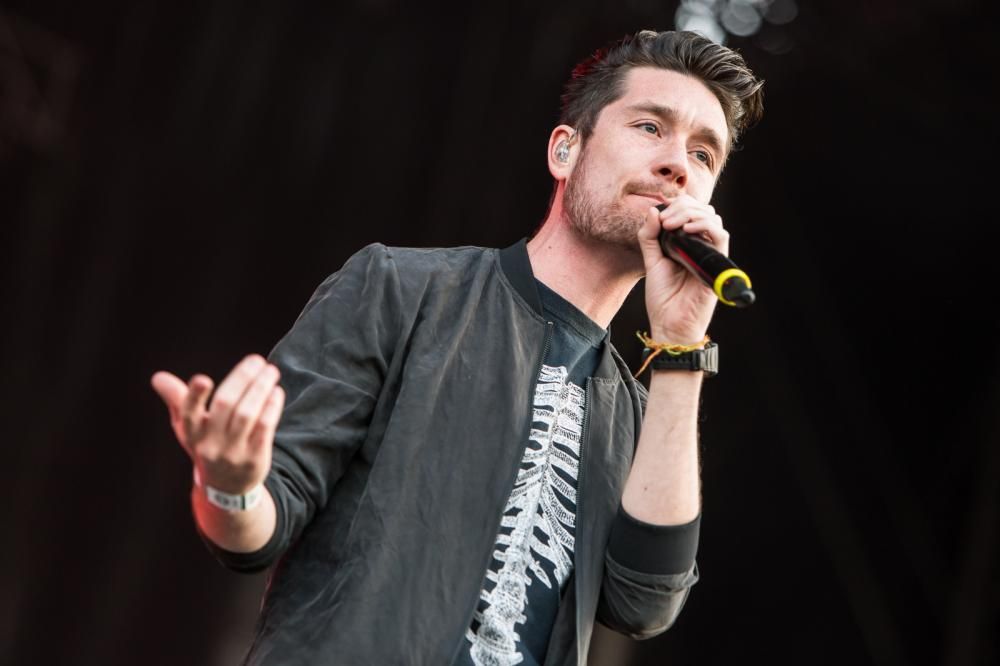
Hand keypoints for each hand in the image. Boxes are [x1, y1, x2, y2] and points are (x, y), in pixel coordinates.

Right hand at [151, 354, 284, 493]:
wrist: (227, 488)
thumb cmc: (207, 445)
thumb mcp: (188, 428)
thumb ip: (177, 399)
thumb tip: (157, 377)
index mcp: (191, 433)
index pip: (189, 414)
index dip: (194, 397)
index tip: (202, 379)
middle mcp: (210, 444)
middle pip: (226, 406)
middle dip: (242, 379)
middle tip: (257, 360)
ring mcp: (233, 453)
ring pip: (247, 415)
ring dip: (260, 389)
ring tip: (270, 372)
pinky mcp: (254, 459)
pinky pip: (264, 428)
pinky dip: (272, 407)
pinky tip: (276, 392)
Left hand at [636, 194, 729, 343]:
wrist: (669, 324)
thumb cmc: (663, 297)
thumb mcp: (651, 261)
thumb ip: (650, 236)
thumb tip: (653, 210)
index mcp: (687, 242)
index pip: (690, 210)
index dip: (676, 206)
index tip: (659, 216)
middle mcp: (701, 245)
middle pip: (702, 209)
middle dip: (682, 207)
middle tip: (664, 220)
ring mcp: (710, 253)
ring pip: (713, 218)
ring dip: (691, 214)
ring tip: (672, 224)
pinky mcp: (717, 264)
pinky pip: (721, 236)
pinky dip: (705, 226)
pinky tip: (687, 229)